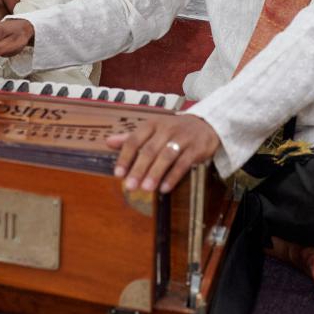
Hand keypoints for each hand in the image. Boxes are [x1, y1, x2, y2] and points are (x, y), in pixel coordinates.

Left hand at [106, 114, 220, 193]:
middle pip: (149, 150)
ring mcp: (182, 138)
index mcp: (151, 124)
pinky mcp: (196, 148)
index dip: (125, 157)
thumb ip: (130, 137)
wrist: (205, 124)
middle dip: (138, 169)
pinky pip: (183, 163)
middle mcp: (166, 129)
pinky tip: (164, 188)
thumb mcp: (151, 129)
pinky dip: (173, 176)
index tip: (118, 174)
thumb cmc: (173, 129)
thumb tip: (108, 142)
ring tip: (146, 189)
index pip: (134, 140)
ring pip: (166, 156)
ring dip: (155, 173)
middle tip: (130, 186)